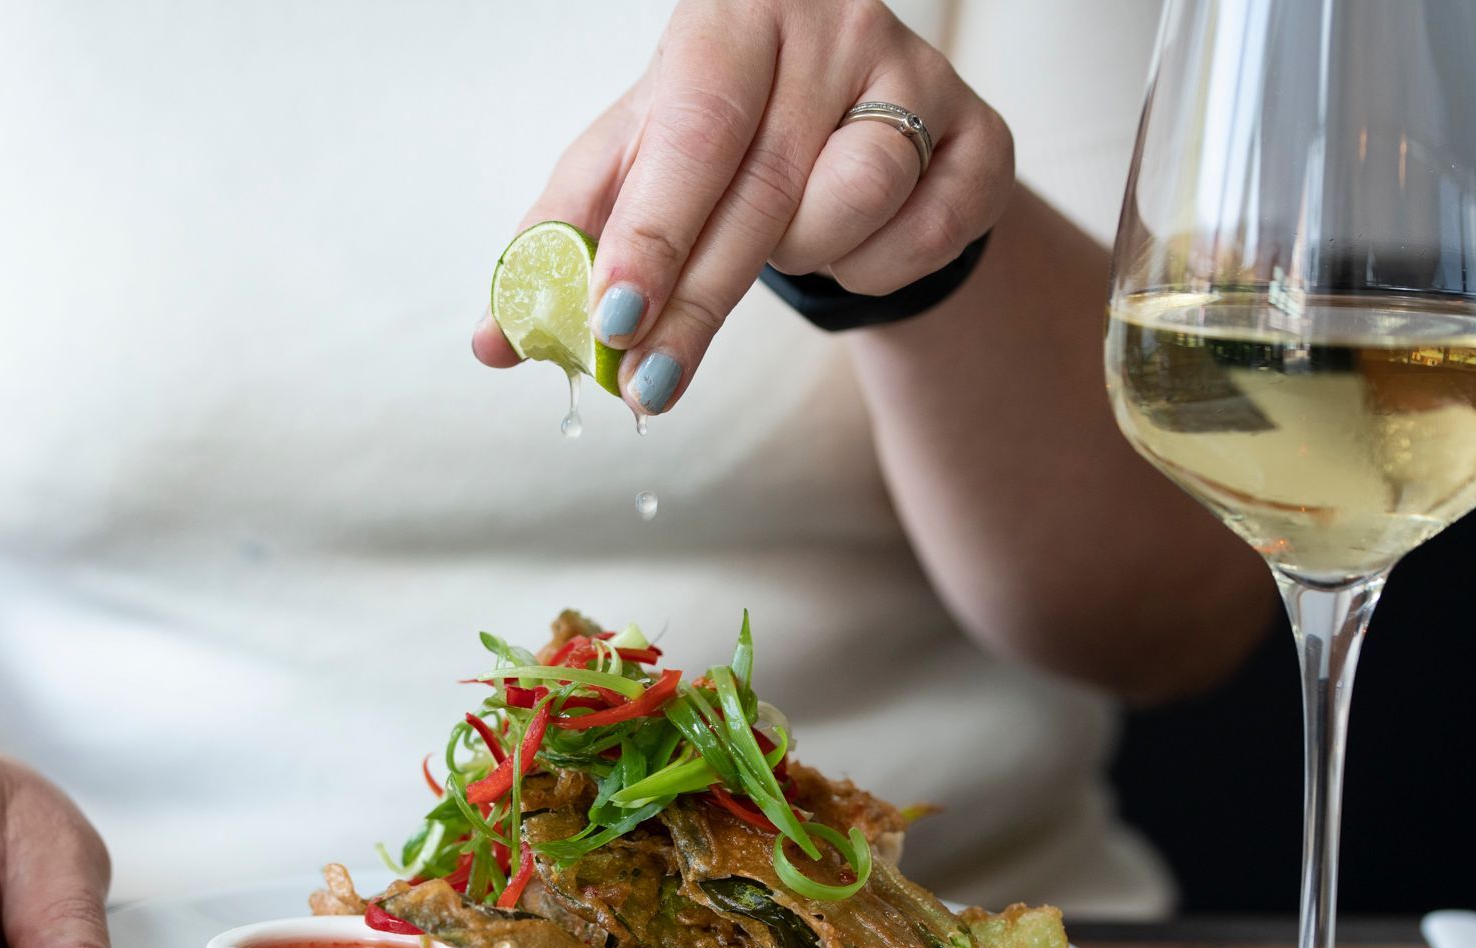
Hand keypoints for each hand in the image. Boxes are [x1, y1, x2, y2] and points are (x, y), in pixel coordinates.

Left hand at [474, 0, 1010, 415]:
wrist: (845, 118)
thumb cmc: (720, 136)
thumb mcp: (633, 166)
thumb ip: (565, 242)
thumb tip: (492, 341)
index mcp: (731, 15)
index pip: (690, 127)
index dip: (651, 229)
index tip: (611, 317)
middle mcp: (831, 26)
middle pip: (761, 187)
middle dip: (695, 304)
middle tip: (646, 384)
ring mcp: (917, 76)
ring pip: (853, 206)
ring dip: (804, 257)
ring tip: (782, 242)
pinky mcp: (982, 137)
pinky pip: (923, 236)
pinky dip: (874, 265)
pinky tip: (852, 241)